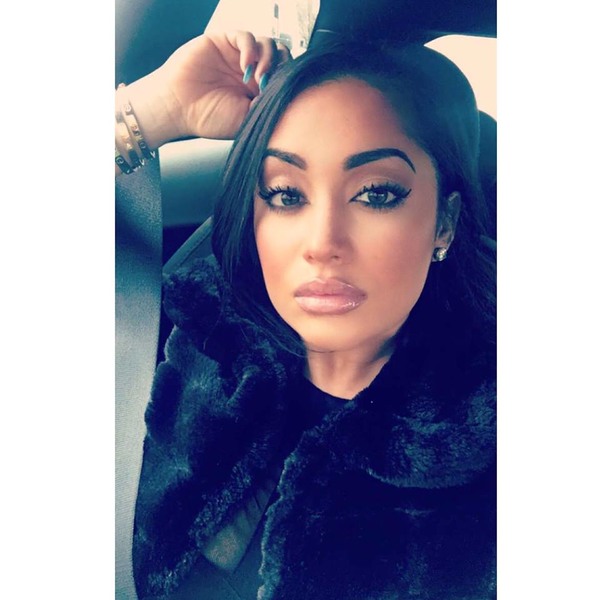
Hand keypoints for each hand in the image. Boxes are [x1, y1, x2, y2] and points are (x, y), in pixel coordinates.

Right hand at [122, 31, 291, 147]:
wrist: (178, 108)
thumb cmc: (208, 118)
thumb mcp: (246, 120)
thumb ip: (266, 107)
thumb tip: (285, 96)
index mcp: (258, 90)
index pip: (284, 76)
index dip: (287, 81)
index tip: (280, 94)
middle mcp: (250, 72)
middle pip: (280, 57)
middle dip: (281, 68)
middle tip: (269, 84)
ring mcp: (237, 56)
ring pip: (267, 44)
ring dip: (268, 59)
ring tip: (257, 78)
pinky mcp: (224, 41)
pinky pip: (246, 37)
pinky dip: (251, 49)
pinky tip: (246, 66)